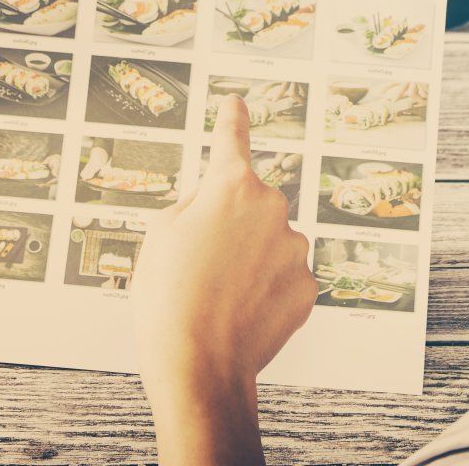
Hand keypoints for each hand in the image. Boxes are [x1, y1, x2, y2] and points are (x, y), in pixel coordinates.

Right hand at [133, 96, 316, 465]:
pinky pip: (284, 278)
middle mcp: (272, 207)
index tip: (237, 103)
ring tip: (217, 298)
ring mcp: (295, 248)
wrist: (199, 366)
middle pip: (249, 205)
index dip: (231, 120)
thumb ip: (194, 205)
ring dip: (249, 261)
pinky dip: (265, 291)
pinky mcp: (308, 286)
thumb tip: (215, 204)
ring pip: (269, 244)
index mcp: (231, 185)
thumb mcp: (160, 234)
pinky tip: (241, 313)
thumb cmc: (168, 299)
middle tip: (198, 265)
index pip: (231, 140)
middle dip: (229, 227)